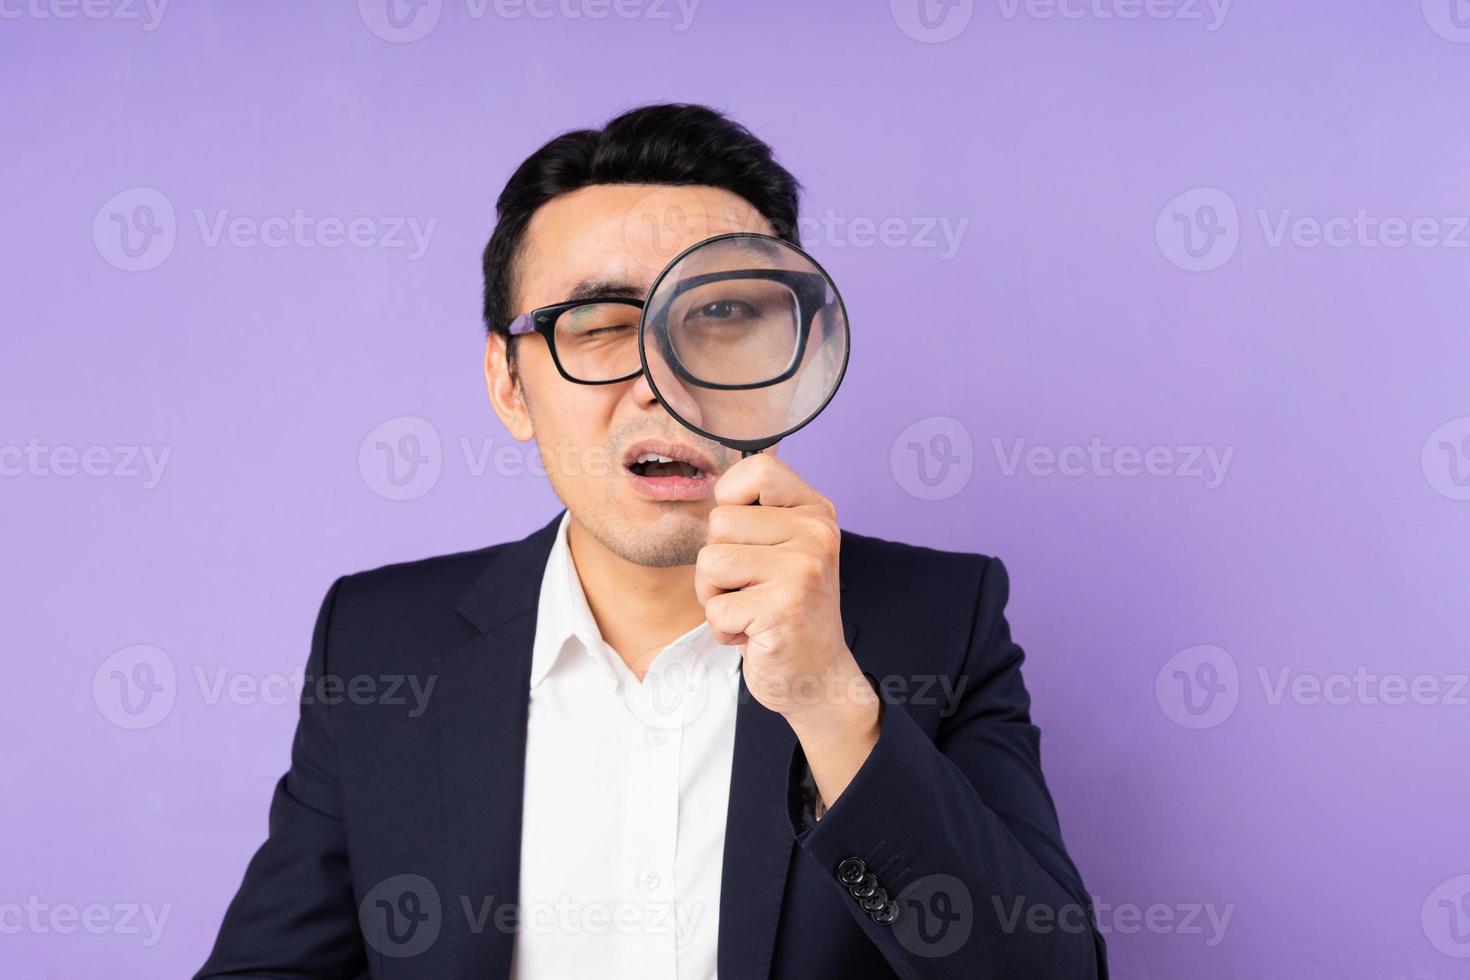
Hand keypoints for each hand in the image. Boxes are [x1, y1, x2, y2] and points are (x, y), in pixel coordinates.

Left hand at [695, 454, 879, 743]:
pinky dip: (724, 629)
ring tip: (752, 610)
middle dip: (718, 565)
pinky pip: (715, 608)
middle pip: (718, 522)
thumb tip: (704, 474)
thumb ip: (756, 514)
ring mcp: (803, 569)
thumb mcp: (783, 549)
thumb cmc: (787, 610)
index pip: (756, 469)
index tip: (745, 538)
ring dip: (716, 598)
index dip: (730, 500)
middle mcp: (816, 533)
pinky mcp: (784, 607)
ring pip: (709, 562)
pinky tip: (755, 635)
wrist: (817, 677)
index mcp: (816, 511)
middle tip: (752, 590)